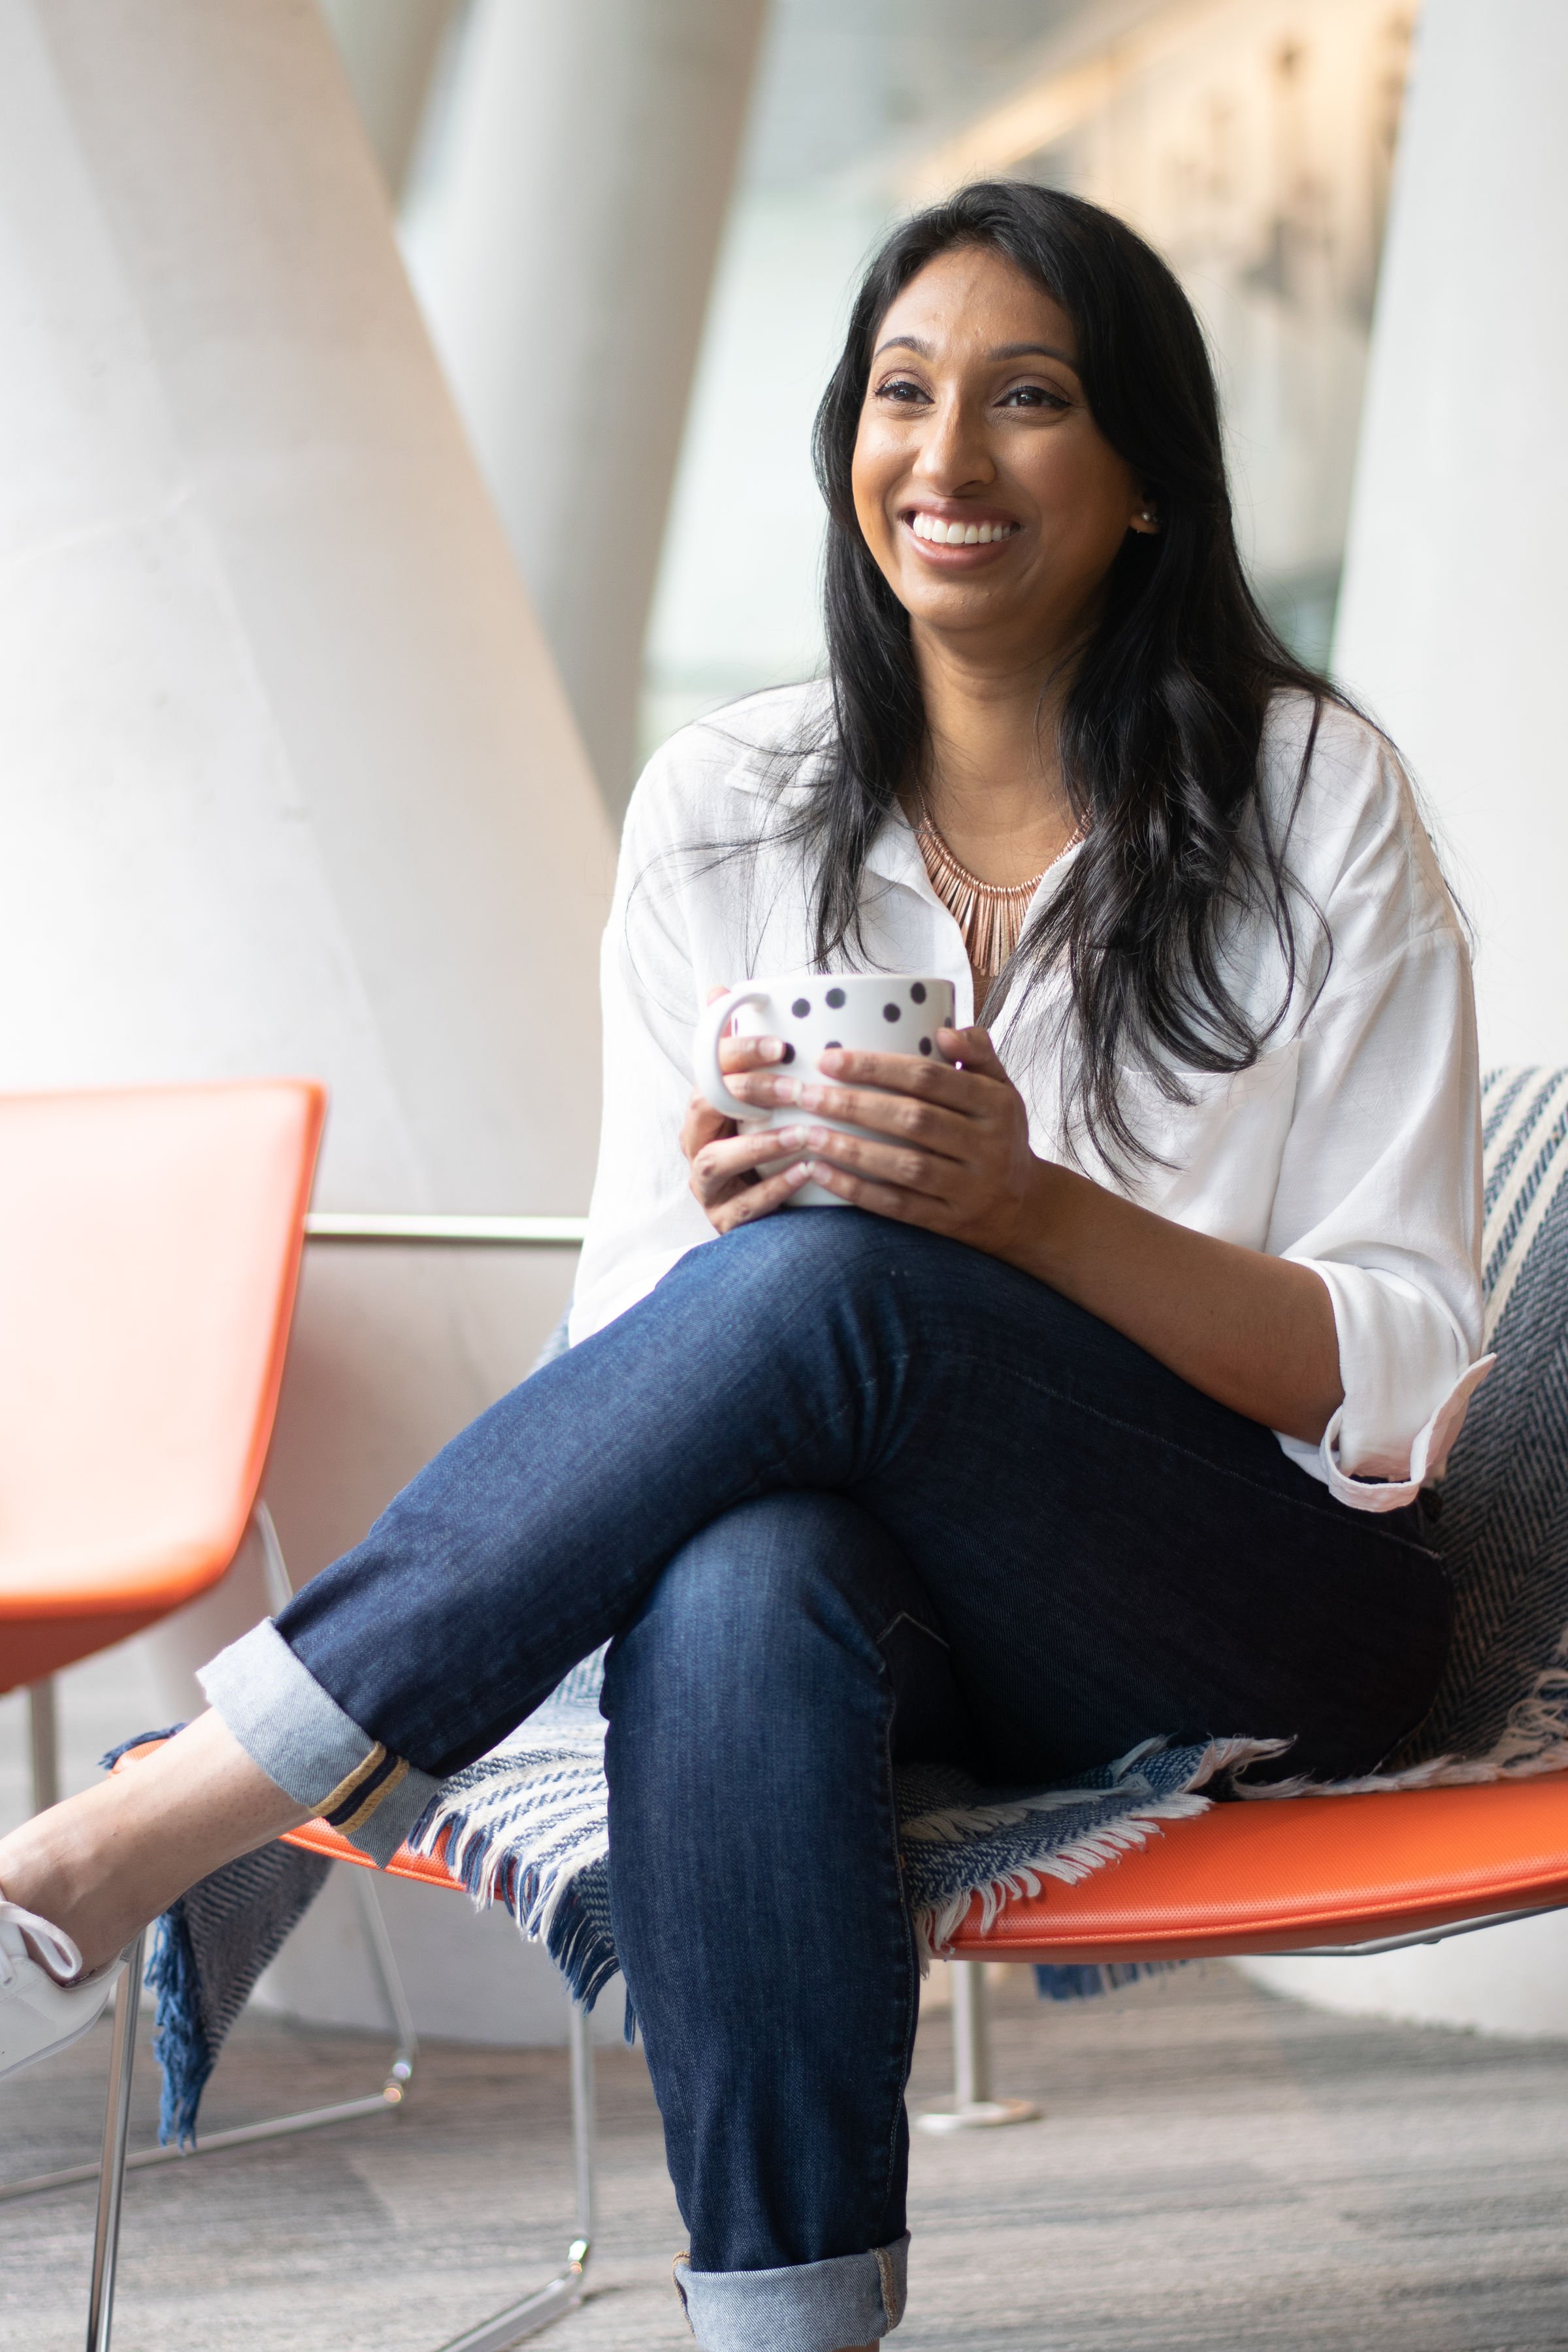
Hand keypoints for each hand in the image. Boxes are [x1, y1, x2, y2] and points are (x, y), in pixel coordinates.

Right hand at [680, 986, 816, 1233]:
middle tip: (795, 1087)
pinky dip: (773, 1190)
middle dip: (747, 1094)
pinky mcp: (724, 1222)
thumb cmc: (771, 1143)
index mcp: (704, 1107)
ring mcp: (707, 1186)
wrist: (780, 1213)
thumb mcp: (763, 1095)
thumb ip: (747, 1048)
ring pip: (714, 1162)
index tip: (781, 1046)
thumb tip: (718, 989)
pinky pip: (741, 1208)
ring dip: (758, 1145)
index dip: (738, 1053)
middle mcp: (697, 1144)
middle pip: (703, 1109)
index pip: (707, 1069)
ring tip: (801, 1134)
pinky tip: (805, 1173)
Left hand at [724, 1022, 1045, 1262]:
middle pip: (912, 1120)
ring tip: (804, 1132)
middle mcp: (986, 1146)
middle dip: (854, 1105)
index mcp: (996, 1105)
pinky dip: (857, 1190)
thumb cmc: (999, 1135)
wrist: (1026, 1209)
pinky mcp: (949, 1222)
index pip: (931, 1078)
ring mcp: (969, 1188)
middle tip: (805, 1093)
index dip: (878, 1068)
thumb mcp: (1003, 1090)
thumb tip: (944, 1028)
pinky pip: (898, 1206)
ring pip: (903, 1166)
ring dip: (850, 1149)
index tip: (830, 1059)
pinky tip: (820, 1173)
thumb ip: (978, 1054)